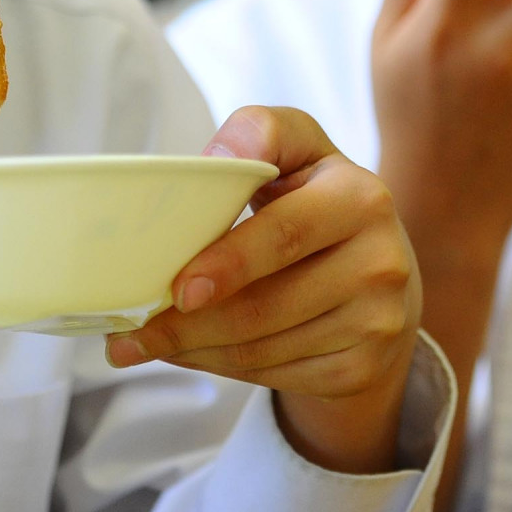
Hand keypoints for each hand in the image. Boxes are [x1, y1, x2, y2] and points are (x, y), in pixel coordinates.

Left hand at [105, 106, 420, 473]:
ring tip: (149, 342)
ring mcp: (377, 322)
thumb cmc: (315, 198)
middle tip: (130, 334)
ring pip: (263, 350)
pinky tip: (195, 353)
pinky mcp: (363, 368)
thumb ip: (257, 134)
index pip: (283, 235)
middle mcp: (380, 263)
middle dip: (187, 326)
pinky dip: (223, 368)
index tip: (177, 290)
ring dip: (194, 351)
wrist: (379, 270)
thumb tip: (214, 160)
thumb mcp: (297, 148)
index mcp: (360, 199)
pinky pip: (276, 377)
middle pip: (264, 308)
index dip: (227, 265)